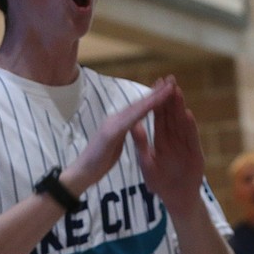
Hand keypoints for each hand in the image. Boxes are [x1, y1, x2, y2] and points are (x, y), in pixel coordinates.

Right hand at [61, 79, 176, 193]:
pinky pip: (131, 120)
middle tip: (171, 79)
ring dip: (153, 97)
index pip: (138, 109)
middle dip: (156, 91)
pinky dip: (143, 110)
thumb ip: (121, 134)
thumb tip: (130, 126)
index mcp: (118, 124)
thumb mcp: (114, 146)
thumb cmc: (97, 163)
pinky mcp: (111, 133)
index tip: (166, 89)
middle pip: (139, 104)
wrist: (81, 173)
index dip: (152, 98)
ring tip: (168, 86)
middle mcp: (115, 120)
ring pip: (137, 108)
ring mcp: (112, 124)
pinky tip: (154, 104)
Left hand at [130, 77, 203, 211]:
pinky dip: (189, 127)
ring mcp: (186, 146)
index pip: (158, 116)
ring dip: (179, 107)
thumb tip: (133, 125)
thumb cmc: (161, 183)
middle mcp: (175, 140)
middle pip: (172, 115)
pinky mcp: (195, 154)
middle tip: (170, 79)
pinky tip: (187, 115)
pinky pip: (191, 139)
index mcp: (161, 140)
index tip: (155, 84)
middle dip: (170, 97)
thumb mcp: (147, 163)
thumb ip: (142, 144)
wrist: (177, 199)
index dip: (157, 101)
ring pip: (182, 123)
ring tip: (177, 91)